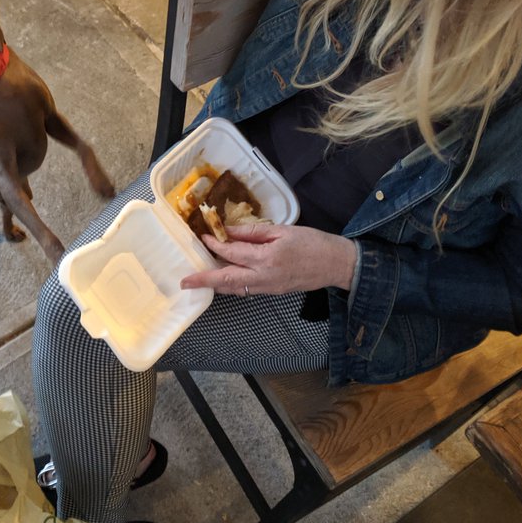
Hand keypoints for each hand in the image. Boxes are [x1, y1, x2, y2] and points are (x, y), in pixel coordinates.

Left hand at [181, 223, 357, 296]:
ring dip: (215, 284)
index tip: (202, 236)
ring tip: (198, 280)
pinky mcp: (272, 292)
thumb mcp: (283, 230)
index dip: (214, 244)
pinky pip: (246, 290)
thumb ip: (254, 232)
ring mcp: (267, 288)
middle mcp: (263, 277)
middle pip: (226, 281)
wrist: (336, 265)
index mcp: (266, 258)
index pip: (232, 253)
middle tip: (185, 282)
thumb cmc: (313, 243)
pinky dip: (231, 285)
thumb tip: (230, 231)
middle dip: (203, 281)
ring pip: (234, 289)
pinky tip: (223, 279)